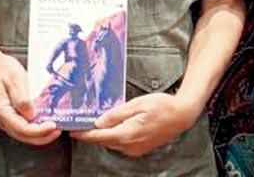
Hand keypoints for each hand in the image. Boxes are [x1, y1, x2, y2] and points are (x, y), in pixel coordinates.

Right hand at [0, 53, 61, 146]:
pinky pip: (22, 127)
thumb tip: (31, 116)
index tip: (53, 126)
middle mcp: (0, 119)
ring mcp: (3, 119)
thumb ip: (23, 99)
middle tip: (58, 130)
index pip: (21, 128)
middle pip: (22, 136)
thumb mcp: (16, 79)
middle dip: (42, 137)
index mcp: (0, 110)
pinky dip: (35, 128)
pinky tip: (45, 123)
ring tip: (54, 128)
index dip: (39, 131)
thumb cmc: (3, 70)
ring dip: (39, 134)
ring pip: (23, 134)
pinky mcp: (9, 117)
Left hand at [73, 93, 198, 157]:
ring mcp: (135, 150)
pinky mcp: (140, 149)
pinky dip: (114, 137)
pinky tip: (112, 127)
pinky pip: (121, 144)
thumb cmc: (162, 106)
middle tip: (80, 123)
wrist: (181, 116)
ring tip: (94, 123)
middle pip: (104, 141)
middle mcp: (129, 146)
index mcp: (127, 134)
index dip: (84, 134)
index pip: (99, 136)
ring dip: (103, 135)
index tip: (72, 131)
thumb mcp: (137, 104)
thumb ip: (116, 114)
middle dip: (91, 134)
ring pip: (112, 143)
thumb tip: (98, 122)